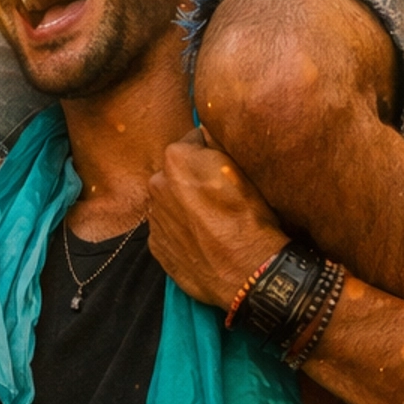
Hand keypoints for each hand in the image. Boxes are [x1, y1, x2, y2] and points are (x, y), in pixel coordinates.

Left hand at [147, 128, 284, 312]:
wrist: (246, 272)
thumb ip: (218, 143)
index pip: (194, 140)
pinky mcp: (155, 245)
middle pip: (177, 171)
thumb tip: (208, 132)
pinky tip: (202, 239)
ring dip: (185, 204)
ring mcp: (154, 217)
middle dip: (193, 178)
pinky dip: (181, 230)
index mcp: (177, 158)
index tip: (225, 167)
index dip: (212, 152)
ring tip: (212, 221)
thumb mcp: (243, 168)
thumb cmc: (249, 219)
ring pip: (170, 199)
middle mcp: (157, 184)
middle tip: (219, 195)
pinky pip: (168, 227)